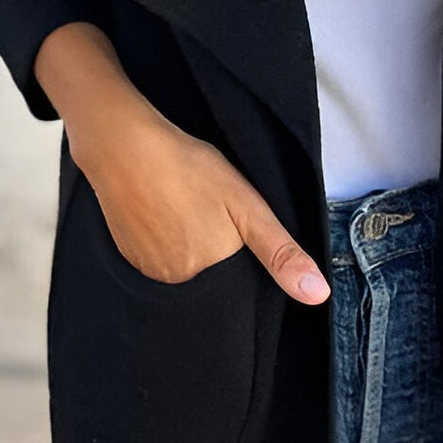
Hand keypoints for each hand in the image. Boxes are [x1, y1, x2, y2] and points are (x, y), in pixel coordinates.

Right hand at [36, 22, 330, 303]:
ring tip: (186, 209)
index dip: (242, 255)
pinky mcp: (128, 258)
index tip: (232, 225)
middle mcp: (178, 284)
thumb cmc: (189, 169)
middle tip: (207, 211)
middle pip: (211, 276)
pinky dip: (165, 244)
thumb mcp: (248, 206)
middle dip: (216, 253)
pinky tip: (165, 215)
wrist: (125, 146)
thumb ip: (281, 253)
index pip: (240, 282)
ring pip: (184, 268)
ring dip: (190, 248)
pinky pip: (157, 261)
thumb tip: (317, 296)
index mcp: (212, 274)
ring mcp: (148, 272)